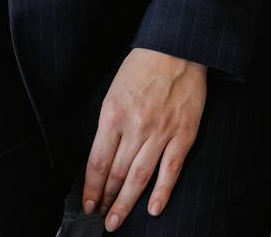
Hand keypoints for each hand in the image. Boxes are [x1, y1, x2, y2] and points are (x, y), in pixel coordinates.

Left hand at [83, 46, 205, 229]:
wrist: (176, 50)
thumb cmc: (141, 68)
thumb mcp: (113, 92)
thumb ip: (109, 125)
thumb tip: (102, 159)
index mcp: (113, 114)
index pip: (97, 161)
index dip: (91, 187)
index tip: (87, 203)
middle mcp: (135, 127)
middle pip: (116, 173)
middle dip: (106, 199)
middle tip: (100, 218)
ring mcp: (161, 133)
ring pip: (140, 177)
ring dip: (126, 202)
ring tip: (117, 220)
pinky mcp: (183, 135)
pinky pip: (170, 170)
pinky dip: (162, 192)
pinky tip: (153, 209)